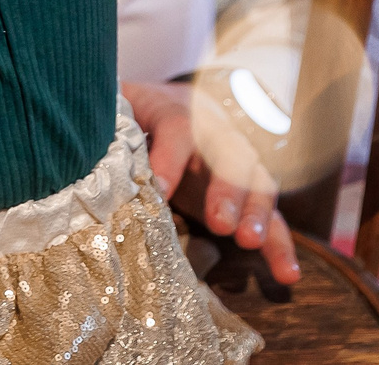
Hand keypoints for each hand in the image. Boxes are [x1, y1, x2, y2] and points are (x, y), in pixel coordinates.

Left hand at [123, 79, 300, 285]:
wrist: (170, 104)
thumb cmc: (138, 113)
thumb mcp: (121, 110)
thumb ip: (111, 129)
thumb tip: (91, 155)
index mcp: (181, 110)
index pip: (179, 130)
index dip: (170, 159)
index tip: (158, 189)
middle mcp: (218, 134)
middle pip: (231, 155)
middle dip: (229, 188)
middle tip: (221, 222)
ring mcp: (238, 165)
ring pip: (258, 183)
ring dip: (257, 213)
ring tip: (248, 240)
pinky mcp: (246, 197)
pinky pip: (271, 218)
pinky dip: (280, 245)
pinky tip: (287, 274)